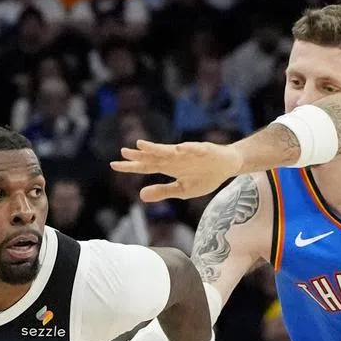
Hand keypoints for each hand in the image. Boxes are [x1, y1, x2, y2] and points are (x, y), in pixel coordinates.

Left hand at [111, 140, 243, 202]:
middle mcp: (174, 158)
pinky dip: (188, 149)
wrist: (227, 166)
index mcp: (168, 168)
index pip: (146, 166)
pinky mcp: (203, 150)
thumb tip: (141, 195)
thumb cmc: (204, 176)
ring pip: (169, 150)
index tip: (114, 165)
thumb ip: (163, 191)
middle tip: (123, 152)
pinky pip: (194, 149)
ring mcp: (188, 153)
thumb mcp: (182, 190)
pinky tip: (180, 149)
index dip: (131, 166)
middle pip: (153, 156)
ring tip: (142, 145)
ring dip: (156, 148)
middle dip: (139, 154)